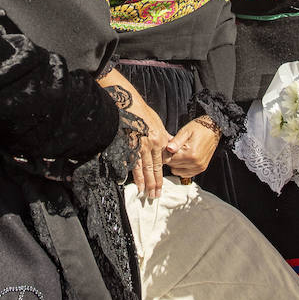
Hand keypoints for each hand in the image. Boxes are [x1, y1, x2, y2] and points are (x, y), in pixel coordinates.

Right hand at [98, 70, 171, 199]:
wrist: (128, 102)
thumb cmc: (143, 112)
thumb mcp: (158, 123)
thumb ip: (164, 137)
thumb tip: (171, 145)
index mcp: (159, 140)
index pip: (161, 164)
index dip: (160, 178)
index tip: (161, 188)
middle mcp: (150, 145)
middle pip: (152, 169)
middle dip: (154, 184)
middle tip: (154, 197)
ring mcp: (138, 145)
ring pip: (141, 168)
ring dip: (143, 182)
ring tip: (144, 193)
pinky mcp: (126, 144)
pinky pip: (128, 161)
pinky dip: (129, 172)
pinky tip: (130, 181)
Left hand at [165, 118, 219, 177]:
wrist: (213, 129)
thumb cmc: (200, 128)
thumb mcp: (185, 131)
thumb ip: (176, 141)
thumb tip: (168, 148)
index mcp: (191, 154)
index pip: (170, 160)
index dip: (166, 153)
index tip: (166, 148)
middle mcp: (196, 163)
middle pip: (173, 166)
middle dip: (170, 158)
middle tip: (172, 149)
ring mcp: (199, 167)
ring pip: (178, 172)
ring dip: (175, 164)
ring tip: (178, 153)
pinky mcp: (201, 168)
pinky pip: (186, 174)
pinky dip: (182, 168)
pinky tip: (182, 159)